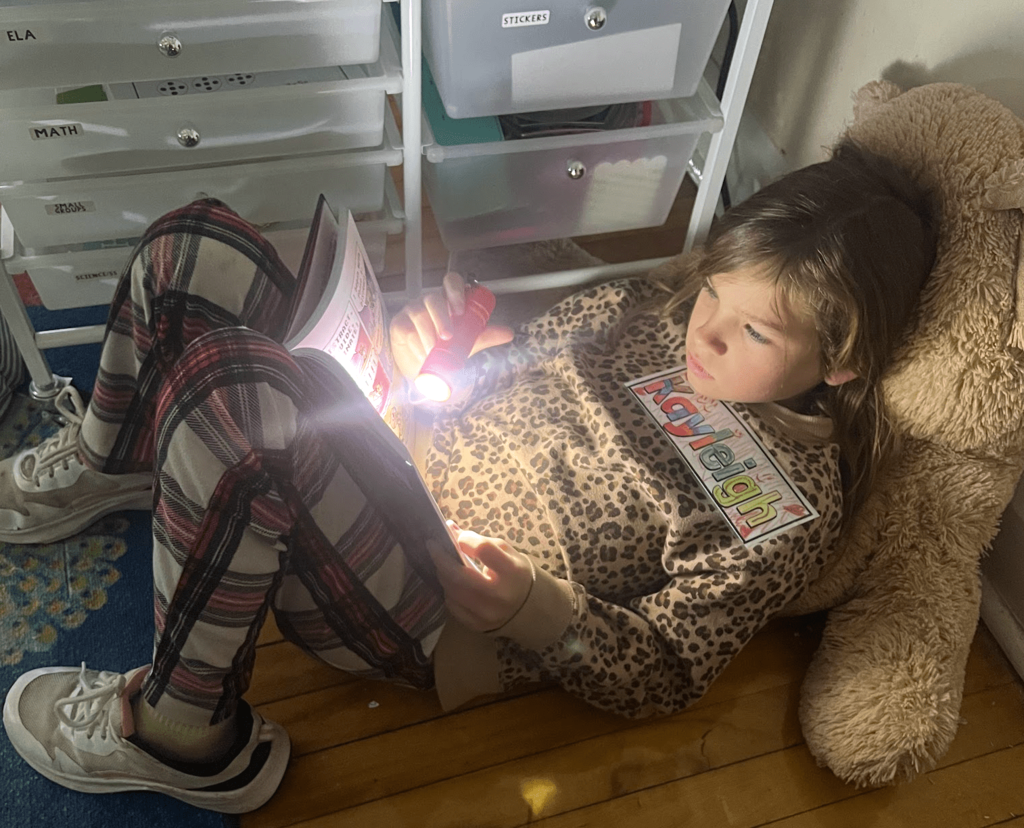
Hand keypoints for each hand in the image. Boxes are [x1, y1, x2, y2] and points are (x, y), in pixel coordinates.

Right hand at [390, 272, 513, 381]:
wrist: (424, 371)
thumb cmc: (445, 350)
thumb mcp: (467, 343)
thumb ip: (485, 335)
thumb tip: (508, 333)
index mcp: (448, 301)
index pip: (451, 282)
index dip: (456, 290)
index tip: (461, 310)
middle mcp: (429, 302)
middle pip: (433, 298)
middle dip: (442, 317)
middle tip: (448, 337)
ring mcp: (412, 311)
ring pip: (418, 313)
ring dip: (428, 334)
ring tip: (434, 351)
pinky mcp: (398, 324)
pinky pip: (406, 328)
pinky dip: (416, 343)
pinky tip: (422, 353)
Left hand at [428, 522, 534, 632]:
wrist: (530, 610)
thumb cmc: (517, 575)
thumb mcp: (507, 553)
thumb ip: (480, 542)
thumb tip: (451, 529)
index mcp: (512, 572)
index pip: (484, 550)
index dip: (467, 540)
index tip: (457, 535)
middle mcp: (500, 596)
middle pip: (460, 576)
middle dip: (441, 558)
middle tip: (432, 546)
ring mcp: (487, 614)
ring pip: (452, 591)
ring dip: (443, 574)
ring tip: (442, 563)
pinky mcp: (477, 626)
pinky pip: (453, 606)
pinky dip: (449, 591)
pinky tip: (452, 583)